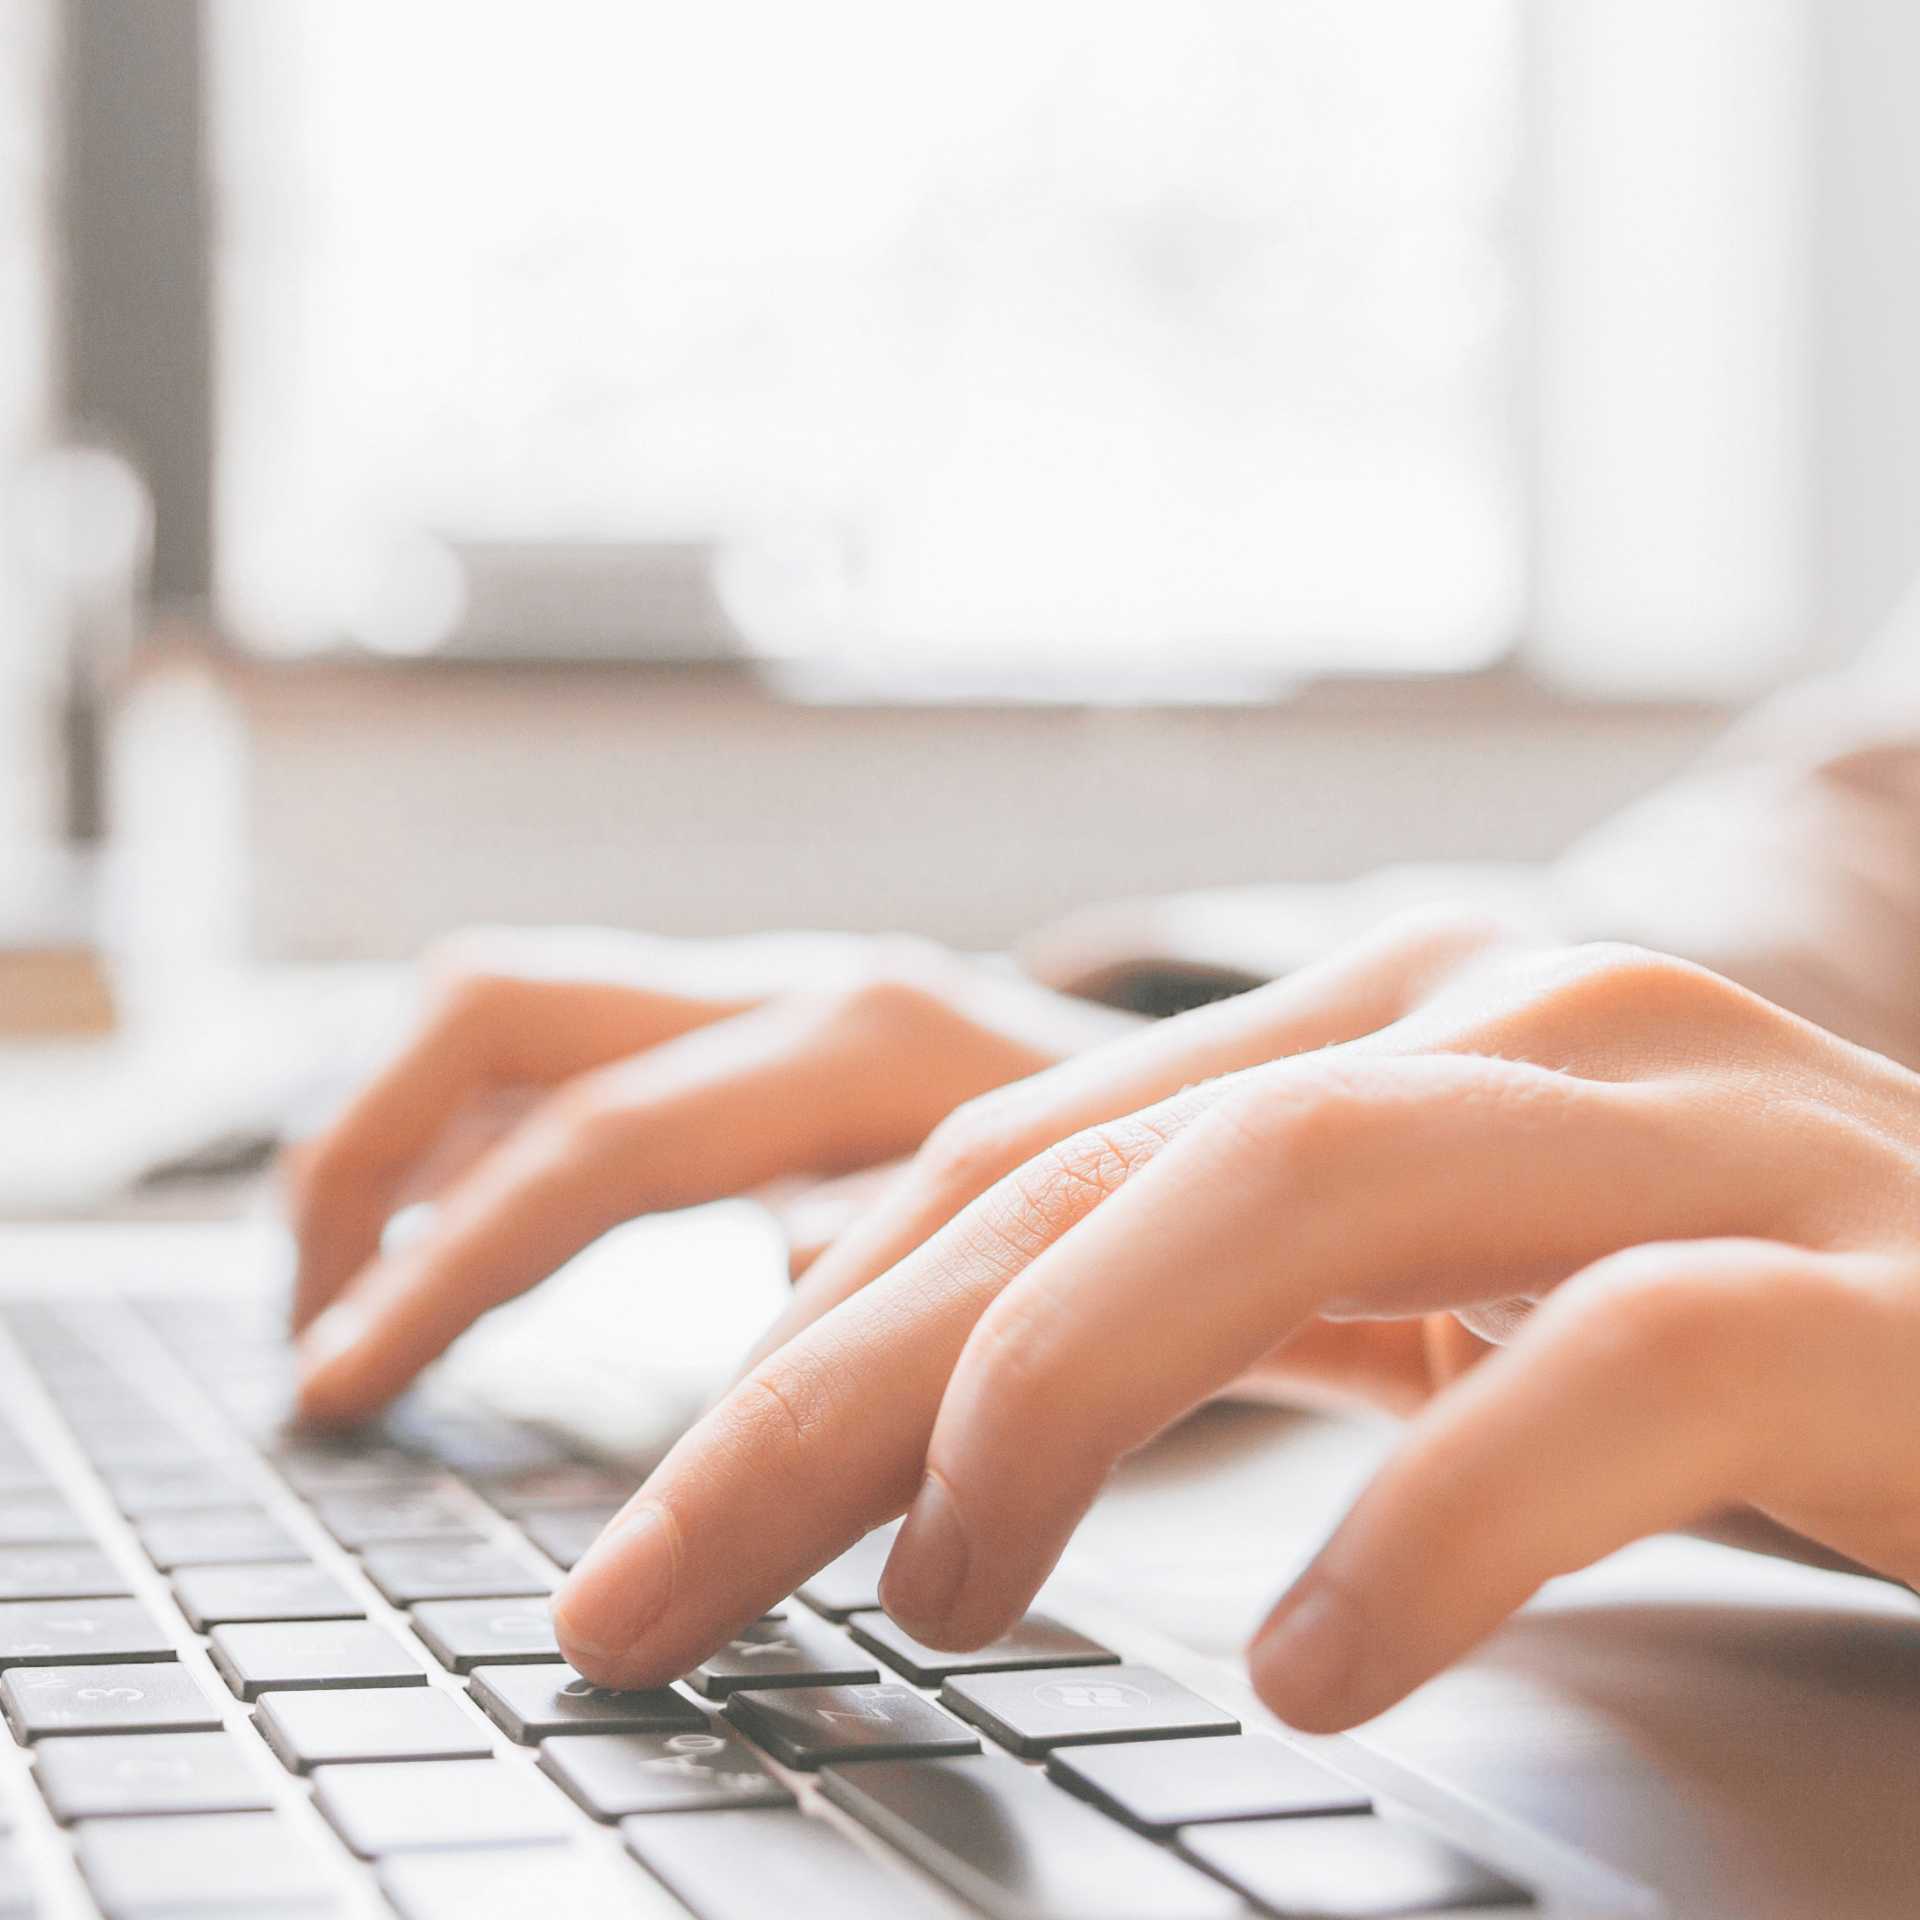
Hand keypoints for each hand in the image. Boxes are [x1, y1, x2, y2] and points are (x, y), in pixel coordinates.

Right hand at [288, 927, 1136, 1422]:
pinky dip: (488, 1135)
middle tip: (317, 1342)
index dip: (450, 1277)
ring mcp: (793, 993)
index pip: (601, 1145)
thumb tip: (772, 1319)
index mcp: (882, 1044)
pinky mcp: (786, 1028)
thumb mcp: (1102, 1261)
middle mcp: (815, 989)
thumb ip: (927, 1284)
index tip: (343, 1390)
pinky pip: (580, 1047)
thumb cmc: (1215, 1200)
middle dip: (368, 1169)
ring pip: (518, 1008)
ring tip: (347, 1291)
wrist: (1284, 1089)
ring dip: (403, 1137)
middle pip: (504, 1016)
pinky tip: (467, 1245)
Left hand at [548, 913, 1919, 1734]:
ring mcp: (1699, 1129)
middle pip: (1098, 1169)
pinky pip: (1618, 1364)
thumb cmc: (1750, 1334)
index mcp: (1397, 1017)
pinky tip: (1310, 1656)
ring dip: (1068, 1393)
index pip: (1025, 1150)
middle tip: (657, 1586)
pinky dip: (1437, 1517)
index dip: (820, 1325)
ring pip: (1304, 1186)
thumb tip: (893, 1345)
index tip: (667, 1516)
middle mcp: (1522, 1018)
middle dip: (844, 1382)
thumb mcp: (1441, 1289)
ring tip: (943, 1592)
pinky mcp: (1868, 1293)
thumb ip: (1205, 1279)